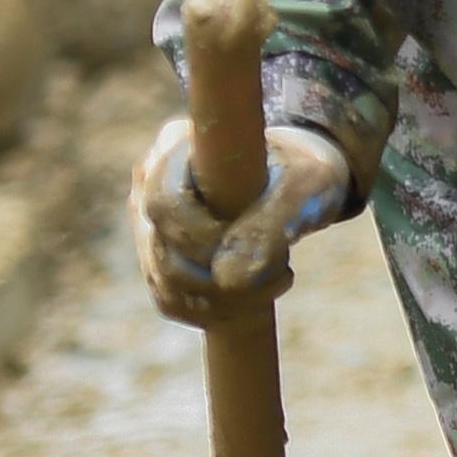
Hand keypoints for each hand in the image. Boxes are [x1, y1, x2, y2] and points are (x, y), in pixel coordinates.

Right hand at [134, 113, 354, 328]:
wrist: (297, 179)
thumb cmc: (304, 173)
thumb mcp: (307, 187)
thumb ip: (272, 222)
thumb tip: (227, 277)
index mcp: (176, 145)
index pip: (165, 204)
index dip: (203, 237)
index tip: (255, 246)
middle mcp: (150, 182)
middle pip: (163, 251)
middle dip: (224, 277)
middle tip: (280, 274)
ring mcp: (150, 221)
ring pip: (166, 282)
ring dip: (225, 299)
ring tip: (276, 280)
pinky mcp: (159, 256)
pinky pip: (172, 300)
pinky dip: (213, 310)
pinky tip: (255, 297)